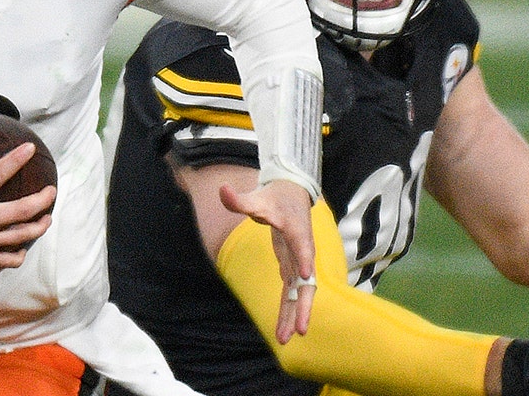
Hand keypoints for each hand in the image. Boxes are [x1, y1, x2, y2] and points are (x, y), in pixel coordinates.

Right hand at [0, 126, 55, 277]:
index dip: (17, 158)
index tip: (30, 148)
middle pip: (22, 211)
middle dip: (43, 199)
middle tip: (52, 191)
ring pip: (21, 237)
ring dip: (39, 226)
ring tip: (47, 218)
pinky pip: (8, 260)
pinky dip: (19, 254)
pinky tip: (22, 246)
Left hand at [220, 180, 314, 343]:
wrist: (292, 195)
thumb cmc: (275, 197)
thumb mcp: (257, 197)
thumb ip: (239, 200)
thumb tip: (222, 190)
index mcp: (296, 231)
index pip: (302, 246)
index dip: (302, 260)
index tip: (304, 276)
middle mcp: (302, 250)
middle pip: (307, 282)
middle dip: (303, 306)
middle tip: (300, 329)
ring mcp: (298, 261)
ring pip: (299, 293)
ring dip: (294, 315)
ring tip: (285, 339)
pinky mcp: (292, 267)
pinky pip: (292, 292)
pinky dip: (288, 309)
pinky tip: (283, 330)